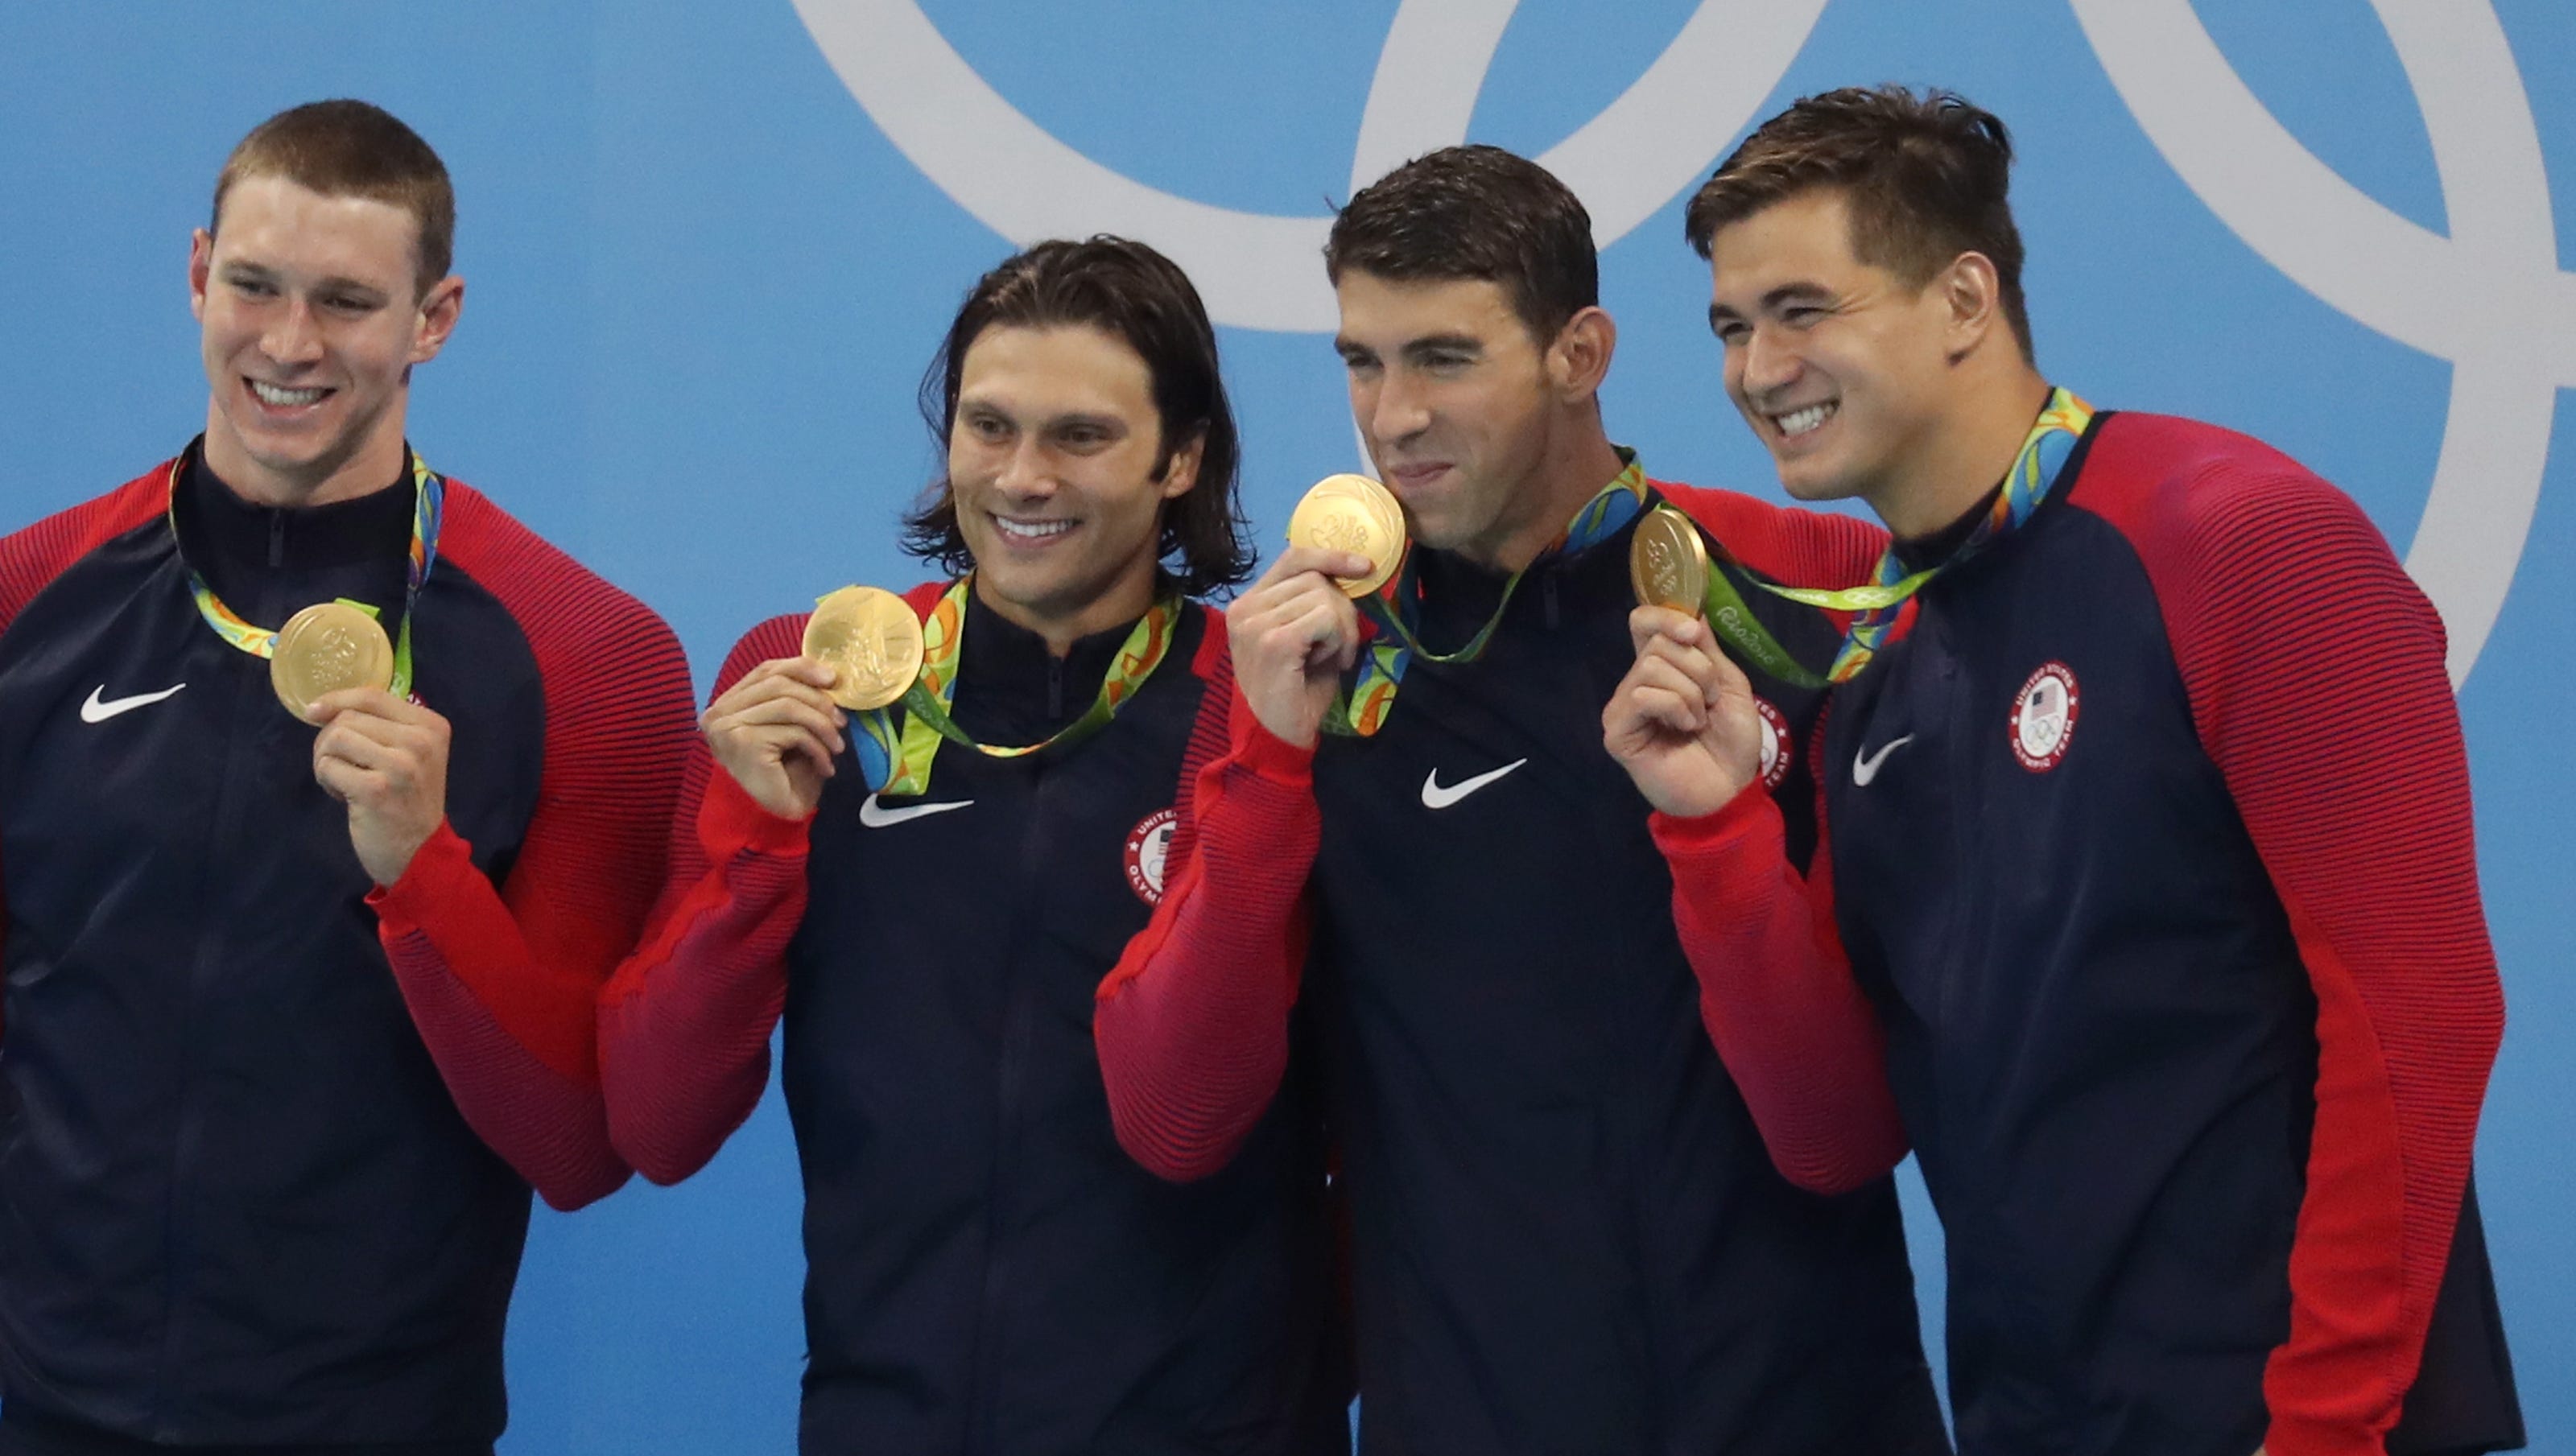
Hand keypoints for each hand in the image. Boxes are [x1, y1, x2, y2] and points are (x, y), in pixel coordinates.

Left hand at [310, 688, 452, 885]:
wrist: (420, 853)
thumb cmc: (408, 801)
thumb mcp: (409, 755)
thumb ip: (380, 726)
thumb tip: (322, 708)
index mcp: (431, 726)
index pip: (373, 696)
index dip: (337, 699)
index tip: (314, 712)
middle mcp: (420, 742)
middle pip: (348, 718)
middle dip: (330, 740)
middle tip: (343, 767)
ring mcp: (400, 766)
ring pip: (335, 739)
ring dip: (326, 760)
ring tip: (343, 780)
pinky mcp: (376, 789)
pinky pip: (328, 766)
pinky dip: (326, 780)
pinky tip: (344, 795)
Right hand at [702, 657, 845, 819]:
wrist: (772, 817)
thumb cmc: (782, 773)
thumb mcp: (790, 727)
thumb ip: (796, 698)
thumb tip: (830, 674)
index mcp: (728, 703)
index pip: (766, 670)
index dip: (801, 668)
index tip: (833, 679)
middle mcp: (719, 712)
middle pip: (779, 684)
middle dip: (817, 700)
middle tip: (842, 721)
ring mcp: (727, 726)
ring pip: (788, 705)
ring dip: (822, 725)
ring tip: (837, 746)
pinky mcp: (743, 742)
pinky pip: (792, 731)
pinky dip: (817, 747)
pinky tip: (825, 766)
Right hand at [1224, 547, 1373, 748]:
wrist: (1276, 736)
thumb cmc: (1294, 691)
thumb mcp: (1305, 637)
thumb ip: (1314, 604)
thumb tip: (1352, 572)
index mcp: (1248, 603)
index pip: (1292, 559)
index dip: (1330, 556)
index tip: (1363, 566)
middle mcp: (1245, 608)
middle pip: (1316, 579)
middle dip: (1342, 611)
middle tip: (1339, 648)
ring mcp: (1256, 624)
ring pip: (1325, 598)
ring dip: (1342, 630)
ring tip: (1330, 658)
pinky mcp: (1274, 642)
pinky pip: (1327, 619)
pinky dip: (1339, 641)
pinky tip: (1330, 663)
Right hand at [1601, 606, 1767, 817]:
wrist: (1730, 789)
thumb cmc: (1732, 741)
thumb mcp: (1730, 685)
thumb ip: (1708, 650)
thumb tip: (1691, 612)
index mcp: (1662, 668)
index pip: (1643, 623)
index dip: (1665, 616)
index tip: (1694, 632)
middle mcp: (1636, 682)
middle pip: (1655, 642)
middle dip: (1696, 667)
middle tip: (1711, 700)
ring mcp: (1623, 707)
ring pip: (1650, 666)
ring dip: (1689, 691)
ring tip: (1698, 720)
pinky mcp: (1618, 731)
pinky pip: (1641, 696)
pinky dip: (1674, 706)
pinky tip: (1684, 728)